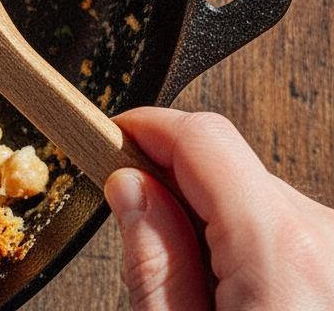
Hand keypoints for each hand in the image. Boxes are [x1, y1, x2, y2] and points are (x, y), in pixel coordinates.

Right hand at [106, 107, 333, 309]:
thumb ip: (153, 263)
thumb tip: (129, 188)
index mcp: (279, 252)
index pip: (203, 137)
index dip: (146, 129)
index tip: (110, 138)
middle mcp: (323, 236)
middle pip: (225, 166)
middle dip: (171, 187)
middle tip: (137, 233)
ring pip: (252, 196)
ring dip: (210, 220)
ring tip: (197, 288)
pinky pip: (283, 226)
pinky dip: (247, 245)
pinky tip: (235, 294)